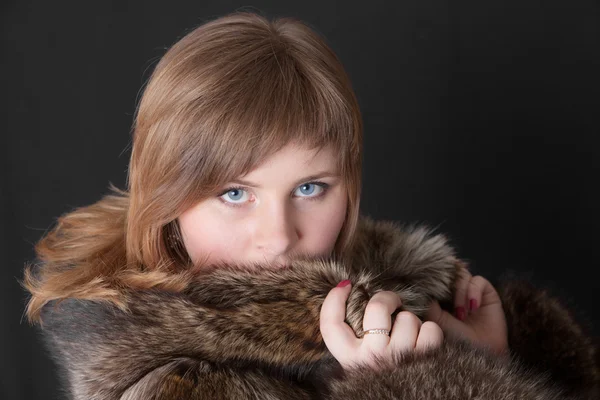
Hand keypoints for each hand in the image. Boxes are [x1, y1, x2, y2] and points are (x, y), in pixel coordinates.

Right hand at [320, 281, 443, 369]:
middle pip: (376, 308)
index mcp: (350, 358)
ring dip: (411, 323)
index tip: (346, 286)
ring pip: (407, 318)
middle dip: (387, 299)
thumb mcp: (363, 356)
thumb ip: (357, 332)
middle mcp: (371, 359)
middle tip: (392, 303)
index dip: (334, 300)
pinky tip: (424, 342)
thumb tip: (353, 290)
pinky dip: (431, 331)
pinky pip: (430, 329)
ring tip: (409, 337)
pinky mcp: (424, 360)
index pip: (330, 325)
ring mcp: (397, 359)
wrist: (418, 395)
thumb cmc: (388, 370)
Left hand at [425, 262, 507, 355]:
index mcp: (440, 297)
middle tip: (446, 299)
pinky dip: (473, 292)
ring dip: (460, 293)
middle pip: (449, 273)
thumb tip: (422, 284)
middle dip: (447, 284)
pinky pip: (478, 281)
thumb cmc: (455, 339)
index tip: (429, 284)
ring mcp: (470, 291)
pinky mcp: (486, 292)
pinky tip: (473, 307)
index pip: (436, 278)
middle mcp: (455, 292)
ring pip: (462, 275)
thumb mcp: (434, 320)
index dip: (433, 278)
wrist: (479, 353)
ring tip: (461, 314)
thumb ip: (427, 302)